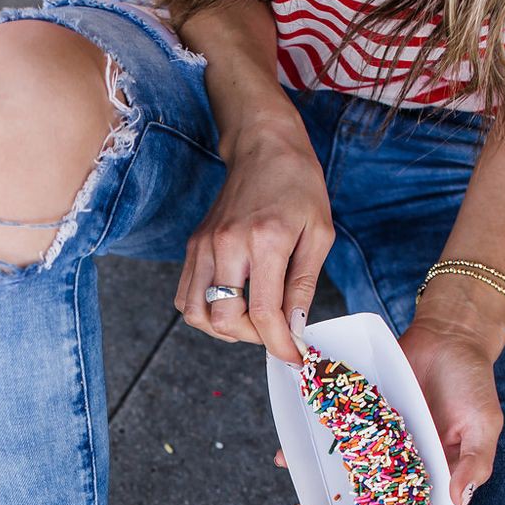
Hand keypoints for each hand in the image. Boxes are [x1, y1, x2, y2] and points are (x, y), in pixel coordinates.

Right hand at [174, 117, 333, 363]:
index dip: (279, 344)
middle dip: (253, 338)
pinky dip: (205, 314)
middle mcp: (227, 245)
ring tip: (250, 323)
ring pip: (196, 314)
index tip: (294, 357)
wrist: (263, 146)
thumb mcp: (318, 233)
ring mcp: (203, 246)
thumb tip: (295, 328)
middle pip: (224, 319)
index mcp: (265, 241)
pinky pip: (186, 297)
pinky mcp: (193, 246)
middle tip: (276, 332)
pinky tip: (230, 308)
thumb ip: (304, 285)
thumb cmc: (298, 186)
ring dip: (224, 330)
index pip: (263, 312)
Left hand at [275, 298, 503, 504]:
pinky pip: (326, 440)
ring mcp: (373, 446)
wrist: (448, 334)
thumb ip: (473, 462)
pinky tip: (285, 459)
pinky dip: (305, 449)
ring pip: (340, 483)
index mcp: (429, 480)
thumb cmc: (471, 383)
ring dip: (317, 501)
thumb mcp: (482, 424)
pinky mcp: (355, 419)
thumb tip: (458, 500)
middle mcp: (397, 469)